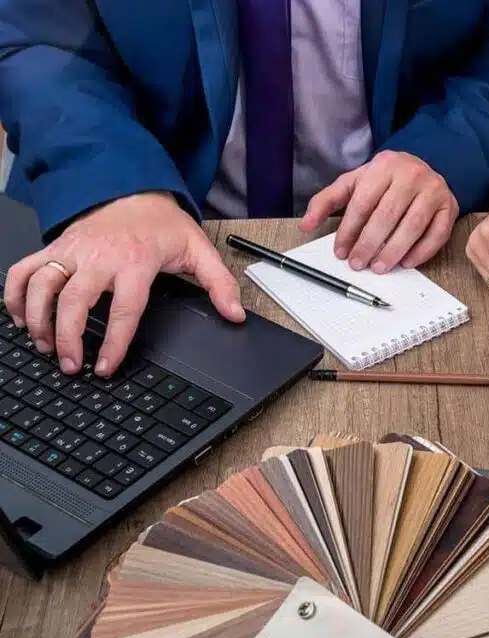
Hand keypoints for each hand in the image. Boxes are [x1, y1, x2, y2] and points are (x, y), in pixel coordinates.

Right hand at [3, 192, 244, 376]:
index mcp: (136, 262)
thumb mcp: (198, 249)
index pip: (123, 310)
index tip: (106, 367)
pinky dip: (14, 295)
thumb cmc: (162, 223)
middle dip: (68, 337)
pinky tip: (20, 319)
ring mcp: (72, 251)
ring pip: (42, 287)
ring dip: (37, 320)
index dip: (114, 343)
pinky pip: (23, 270)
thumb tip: (236, 314)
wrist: (132, 188)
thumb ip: (219, 284)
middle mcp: (99, 257)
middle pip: (75, 302)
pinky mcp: (54, 248)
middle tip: (72, 365)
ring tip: (46, 348)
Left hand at [299, 150, 457, 271]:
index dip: (349, 230)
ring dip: (394, 251)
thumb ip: (327, 201)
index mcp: (384, 165)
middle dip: (370, 243)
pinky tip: (406, 262)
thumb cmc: (385, 180)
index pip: (363, 202)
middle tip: (358, 264)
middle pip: (387, 215)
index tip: (341, 251)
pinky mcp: (450, 206)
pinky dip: (422, 252)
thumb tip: (305, 225)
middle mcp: (412, 174)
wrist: (422, 168)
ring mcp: (434, 190)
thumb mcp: (354, 183)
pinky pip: (437, 234)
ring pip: (413, 226)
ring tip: (379, 267)